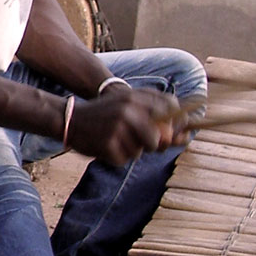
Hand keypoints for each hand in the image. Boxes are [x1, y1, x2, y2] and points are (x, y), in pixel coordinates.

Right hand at [65, 87, 183, 165]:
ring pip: (142, 150)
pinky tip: (106, 147)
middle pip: (158, 137)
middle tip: (139, 142)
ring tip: (118, 141)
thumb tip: (183, 138)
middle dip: (153, 145)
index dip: (177, 123)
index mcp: (135, 96)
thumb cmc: (105, 115)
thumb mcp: (129, 105)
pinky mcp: (107, 143)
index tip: (174, 133)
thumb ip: (155, 116)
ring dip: (133, 151)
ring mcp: (117, 126)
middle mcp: (128, 109)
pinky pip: (124, 159)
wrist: (71, 120)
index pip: (171, 107)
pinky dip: (117, 158)